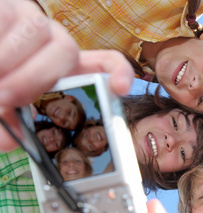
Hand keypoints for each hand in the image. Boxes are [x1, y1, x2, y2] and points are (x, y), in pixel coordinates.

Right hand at [0, 0, 133, 151]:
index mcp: (64, 67)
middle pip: (66, 50)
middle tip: (6, 99)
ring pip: (36, 32)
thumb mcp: (7, 104)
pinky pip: (4, 21)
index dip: (119, 72)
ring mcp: (33, 19)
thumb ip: (13, 119)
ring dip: (7, 63)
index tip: (121, 87)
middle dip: (33, 79)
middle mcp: (54, 40)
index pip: (107, 62)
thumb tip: (6, 141)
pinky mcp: (9, 7)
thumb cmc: (1, 83)